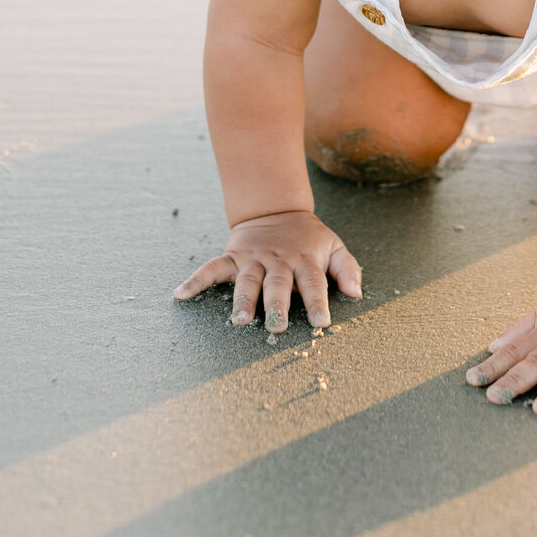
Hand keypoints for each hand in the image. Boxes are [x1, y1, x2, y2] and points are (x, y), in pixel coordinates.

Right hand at [173, 210, 361, 331]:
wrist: (276, 209)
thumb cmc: (308, 238)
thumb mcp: (333, 246)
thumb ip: (346, 269)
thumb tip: (356, 293)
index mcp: (304, 259)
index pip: (313, 282)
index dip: (317, 302)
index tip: (321, 322)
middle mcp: (278, 260)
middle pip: (278, 284)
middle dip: (277, 305)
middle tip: (276, 327)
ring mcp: (253, 258)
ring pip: (247, 280)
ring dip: (243, 300)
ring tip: (240, 320)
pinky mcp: (233, 257)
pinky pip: (212, 268)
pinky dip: (196, 280)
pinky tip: (180, 294)